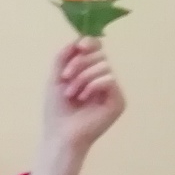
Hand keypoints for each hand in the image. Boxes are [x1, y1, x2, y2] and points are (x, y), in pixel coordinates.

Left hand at [27, 38, 124, 174]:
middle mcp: (103, 81)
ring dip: (82, 78)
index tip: (80, 45)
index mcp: (89, 74)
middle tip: (66, 77)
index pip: (96, 50)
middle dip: (80, 63)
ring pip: (104, 67)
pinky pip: (109, 80)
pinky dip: (93, 86)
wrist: (60, 135)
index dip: (90, 44)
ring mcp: (112, 91)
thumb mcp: (55, 79)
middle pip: (100, 55)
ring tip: (71, 94)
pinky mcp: (118, 101)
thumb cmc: (56, 111)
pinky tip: (83, 99)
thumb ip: (64, 57)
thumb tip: (78, 39)